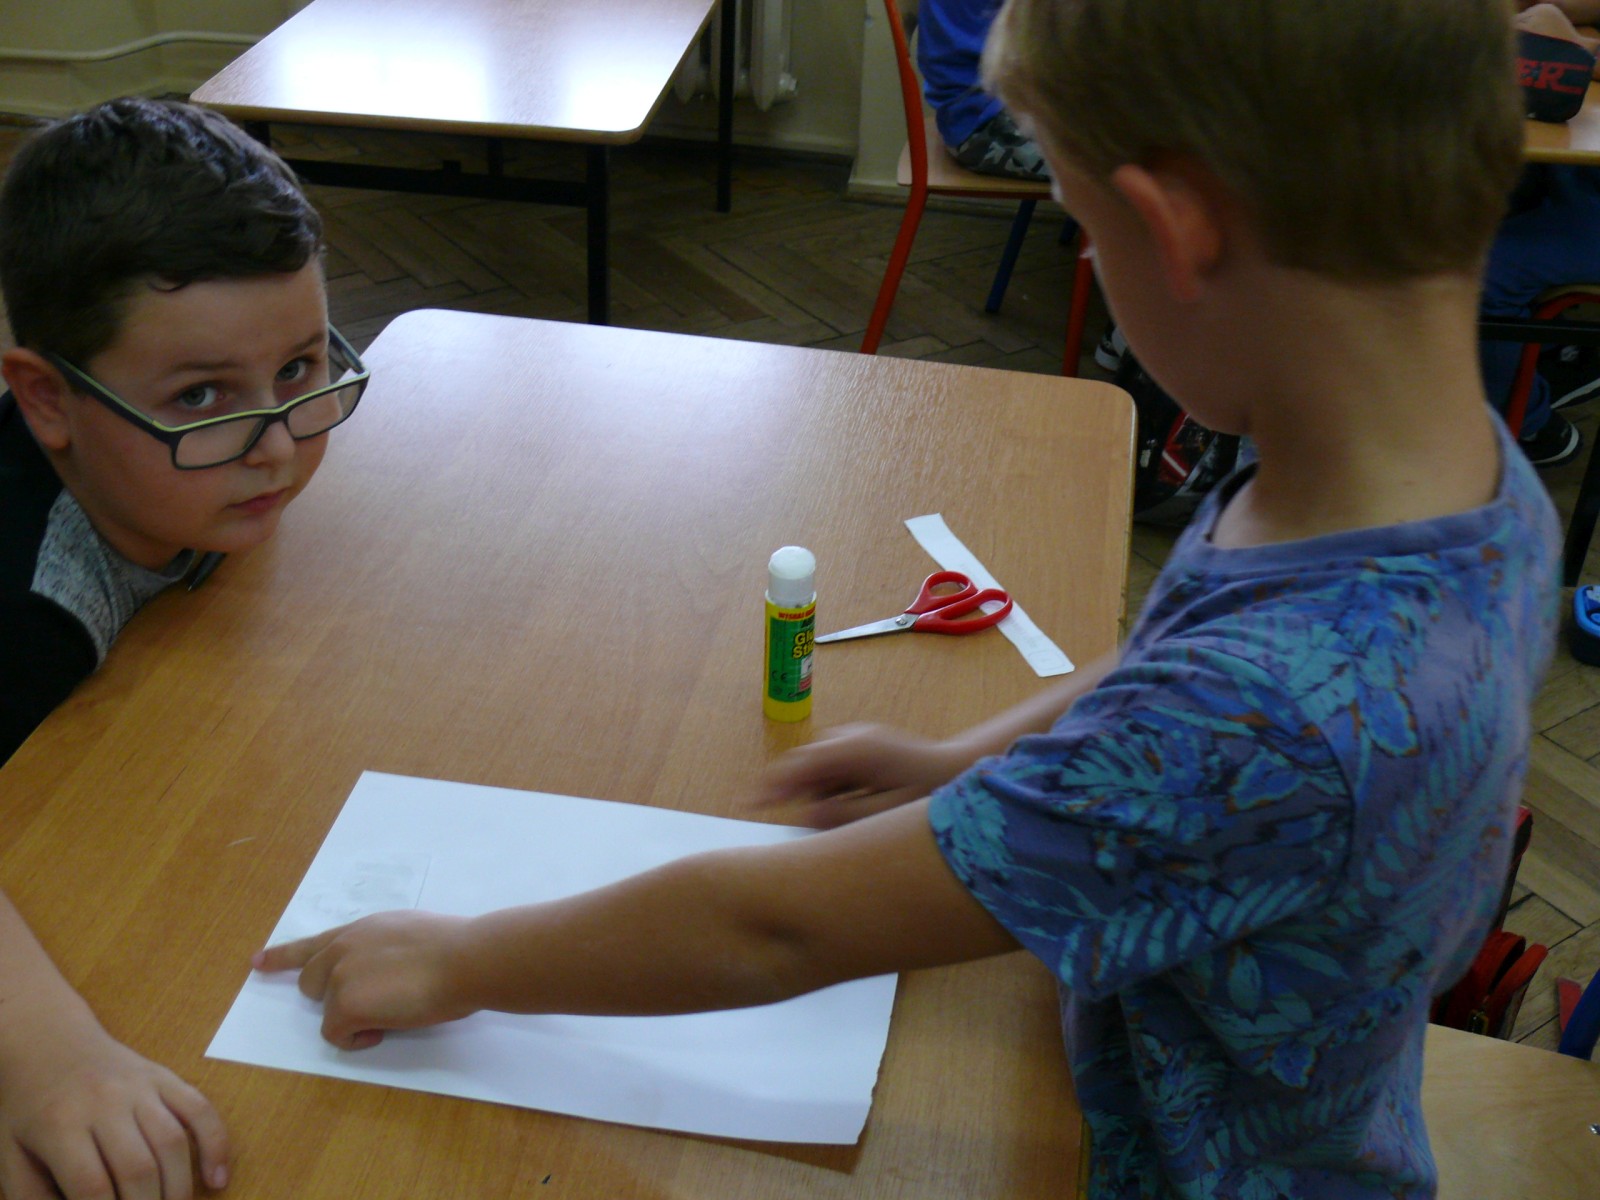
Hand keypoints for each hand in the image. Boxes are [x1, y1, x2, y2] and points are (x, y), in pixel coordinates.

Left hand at [0, 1010, 228, 1199]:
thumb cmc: (26, 1104)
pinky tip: (217, 1179)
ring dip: (180, 1189)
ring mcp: (141, 1087)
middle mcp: (106, 1103)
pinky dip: (215, 1144)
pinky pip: (200, 1109)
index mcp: (60, 1126)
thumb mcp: (8, 1154)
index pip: (92, 1188)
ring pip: (173, 1143)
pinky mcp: (164, 1077)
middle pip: (139, 1169)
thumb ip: (33, 1197)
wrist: (46, 1039)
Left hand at [252, 911, 477, 1050]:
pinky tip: (386, 1027)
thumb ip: (385, 948)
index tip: (257, 962)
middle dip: (333, 997)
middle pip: (310, 982)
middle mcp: (342, 948)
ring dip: (354, 1016)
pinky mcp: (345, 1005)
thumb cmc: (454, 948)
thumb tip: (386, 970)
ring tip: (394, 1010)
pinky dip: (359, 1039)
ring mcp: (340, 977)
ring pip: (329, 1012)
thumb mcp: (410, 933)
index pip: (312, 943)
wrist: (464, 959)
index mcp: (360, 929)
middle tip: (370, 1004)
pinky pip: (338, 1035)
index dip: (282, 955)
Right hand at [757, 722, 975, 827]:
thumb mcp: (884, 815)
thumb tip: (804, 814)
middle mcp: (852, 736)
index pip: (798, 766)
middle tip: (814, 824)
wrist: (964, 772)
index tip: (749, 804)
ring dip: (824, 792)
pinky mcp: (867, 744)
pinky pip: (838, 767)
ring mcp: (860, 737)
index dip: (771, 786)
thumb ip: (840, 816)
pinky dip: (839, 786)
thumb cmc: (930, 797)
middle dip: (803, 794)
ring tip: (854, 814)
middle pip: (807, 766)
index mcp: (854, 749)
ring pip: (822, 769)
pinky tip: (863, 803)